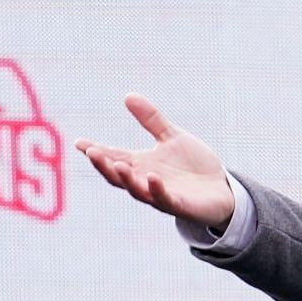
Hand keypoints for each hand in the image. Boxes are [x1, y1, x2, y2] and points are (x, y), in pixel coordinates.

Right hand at [74, 95, 234, 230]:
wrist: (222, 189)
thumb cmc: (194, 166)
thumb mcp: (172, 137)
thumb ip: (152, 120)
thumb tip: (129, 95)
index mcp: (141, 164)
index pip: (113, 156)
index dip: (96, 150)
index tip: (78, 142)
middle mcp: (146, 181)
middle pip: (118, 176)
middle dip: (103, 165)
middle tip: (91, 153)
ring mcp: (161, 195)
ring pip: (137, 190)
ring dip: (126, 179)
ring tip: (117, 165)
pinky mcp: (180, 205)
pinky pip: (166, 199)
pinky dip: (158, 190)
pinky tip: (153, 177)